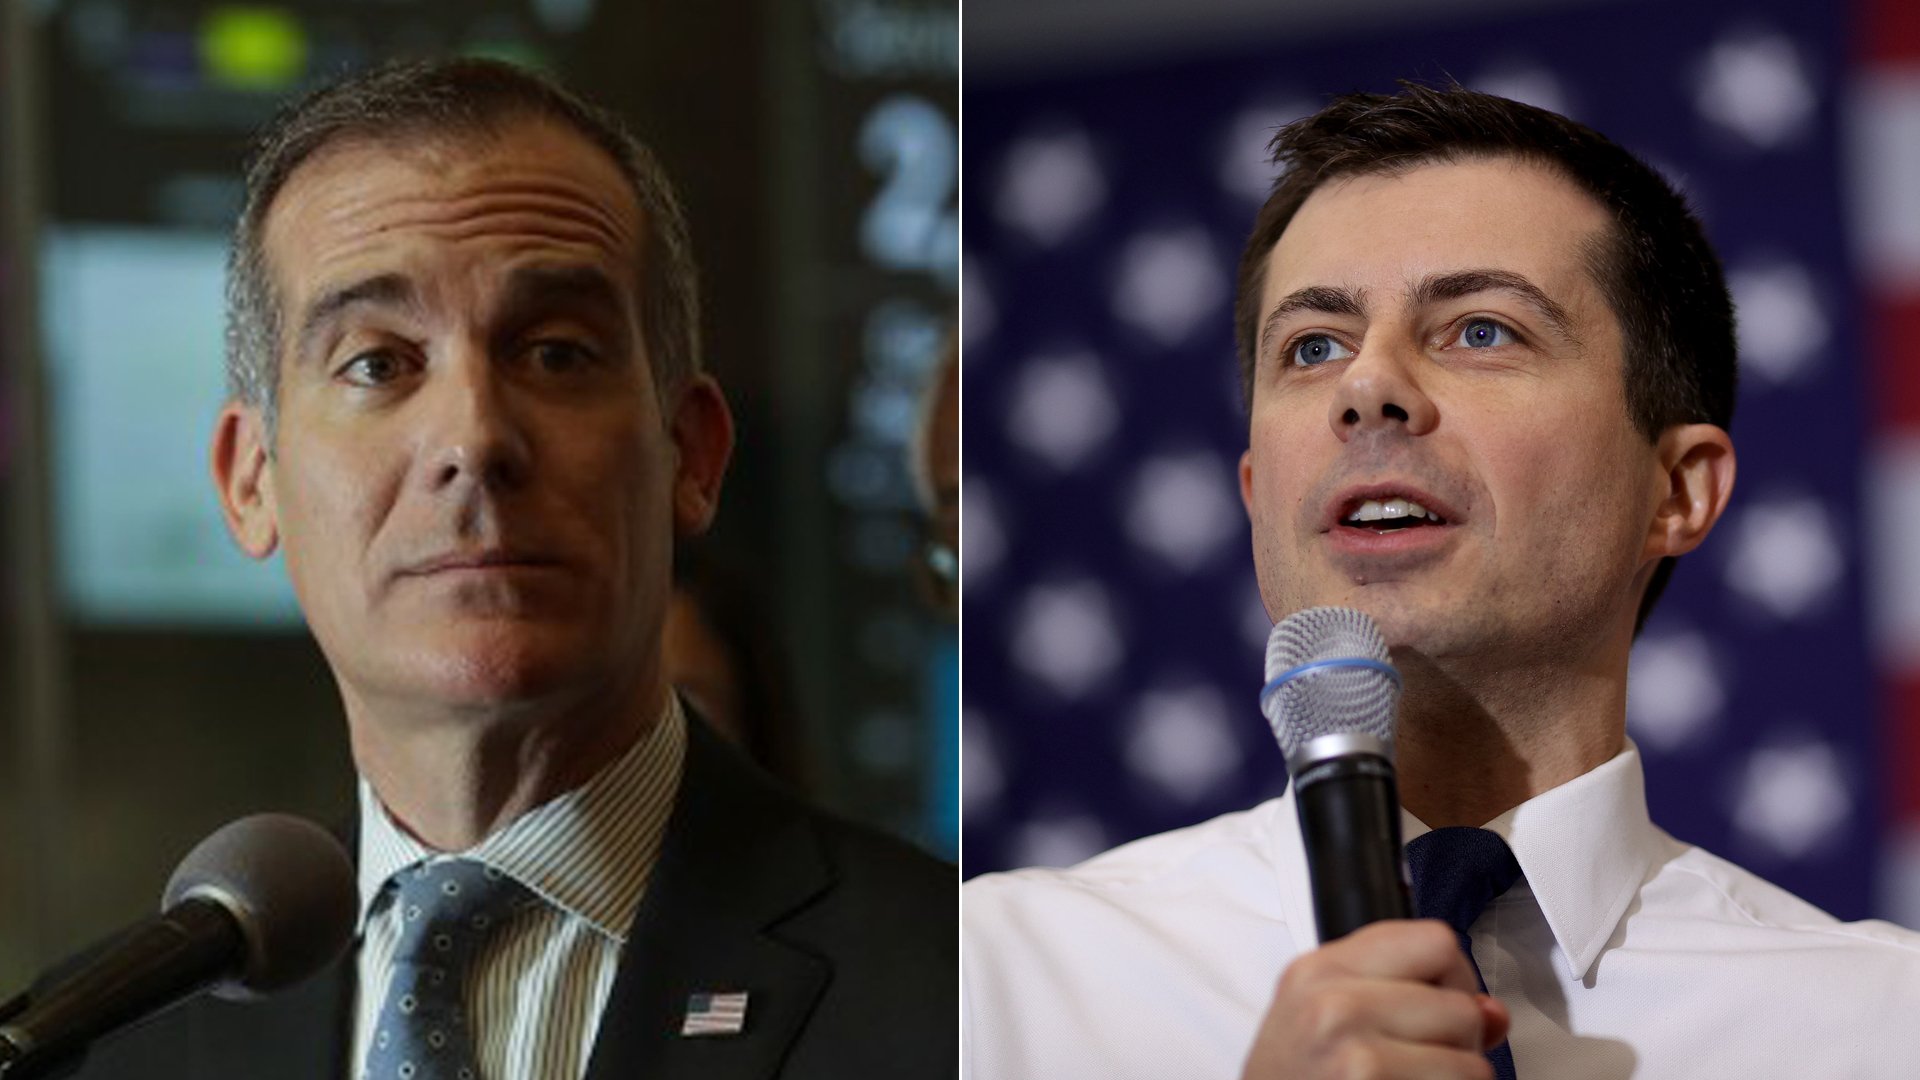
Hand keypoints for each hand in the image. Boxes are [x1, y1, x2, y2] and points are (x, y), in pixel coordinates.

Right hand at [1239, 919, 1509, 1078]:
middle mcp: (1334, 1005)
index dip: (1452, 977)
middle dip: (1458, 1041)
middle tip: (1419, 1060)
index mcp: (1321, 970)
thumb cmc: (1292, 1077)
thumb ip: (1405, 996)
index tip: (1435, 1003)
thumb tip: (1492, 1013)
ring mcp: (1355, 1055)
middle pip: (1463, 1006)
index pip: (1436, 941)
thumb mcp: (1322, 1016)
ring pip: (1472, 1062)